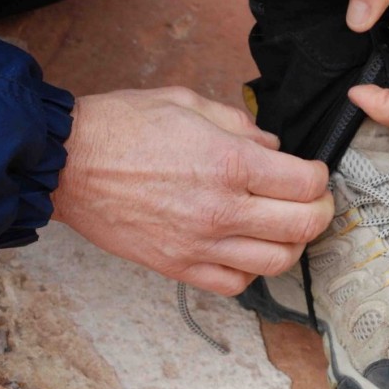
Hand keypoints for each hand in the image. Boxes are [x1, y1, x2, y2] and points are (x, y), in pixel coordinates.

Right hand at [51, 87, 333, 295]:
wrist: (68, 163)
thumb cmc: (124, 127)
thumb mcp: (189, 103)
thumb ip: (241, 125)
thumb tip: (274, 149)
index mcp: (229, 162)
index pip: (305, 183)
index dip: (320, 177)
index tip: (314, 174)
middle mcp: (221, 208)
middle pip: (302, 226)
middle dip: (321, 213)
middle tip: (315, 203)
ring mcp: (201, 244)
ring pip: (277, 262)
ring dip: (292, 245)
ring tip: (285, 229)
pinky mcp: (179, 267)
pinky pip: (235, 285)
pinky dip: (251, 271)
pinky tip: (246, 251)